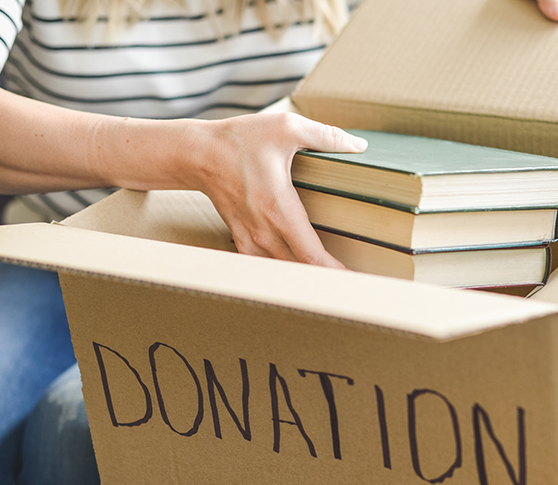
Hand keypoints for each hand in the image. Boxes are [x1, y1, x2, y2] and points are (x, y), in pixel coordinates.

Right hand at [190, 112, 366, 268]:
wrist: (198, 154)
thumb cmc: (240, 141)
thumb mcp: (286, 128)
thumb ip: (326, 137)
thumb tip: (359, 145)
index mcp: (279, 210)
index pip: (311, 255)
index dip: (334, 272)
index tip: (354, 280)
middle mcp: (264, 232)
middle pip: (300, 271)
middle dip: (325, 279)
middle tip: (349, 283)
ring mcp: (250, 239)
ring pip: (282, 272)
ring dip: (303, 277)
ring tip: (326, 280)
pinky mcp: (242, 239)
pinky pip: (263, 266)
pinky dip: (281, 272)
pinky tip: (295, 271)